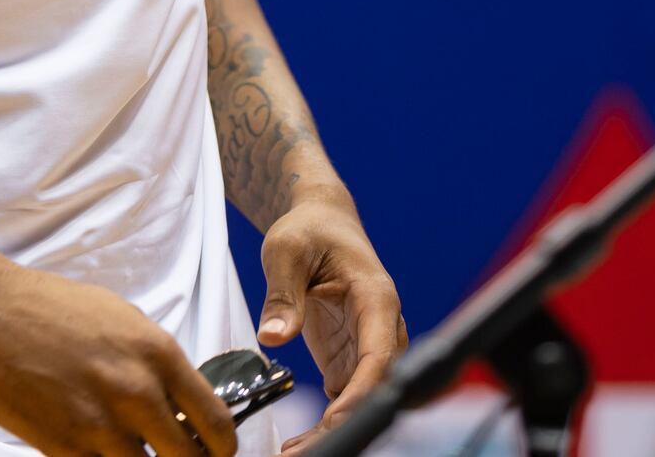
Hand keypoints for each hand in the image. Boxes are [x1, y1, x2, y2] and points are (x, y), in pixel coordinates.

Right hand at [0, 255, 238, 456]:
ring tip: (133, 454)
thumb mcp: (121, 319)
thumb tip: (180, 402)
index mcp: (157, 354)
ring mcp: (98, 424)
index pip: (217, 422)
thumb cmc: (51, 308)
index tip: (215, 452)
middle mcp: (136, 391)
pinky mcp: (62, 447)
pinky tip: (97, 453)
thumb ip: (156, 363)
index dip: (221, 447)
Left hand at [256, 191, 406, 452]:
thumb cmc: (309, 229)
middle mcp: (380, 327)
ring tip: (298, 452)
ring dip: (336, 428)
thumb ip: (282, 295)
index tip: (336, 420)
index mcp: (377, 298)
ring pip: (362, 398)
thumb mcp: (286, 251)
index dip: (364, 391)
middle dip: (348, 421)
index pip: (381, 353)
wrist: (320, 221)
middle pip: (375, 384)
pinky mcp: (348, 359)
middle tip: (310, 448)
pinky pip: (344, 398)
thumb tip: (273, 338)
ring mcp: (366, 346)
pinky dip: (327, 422)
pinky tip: (301, 442)